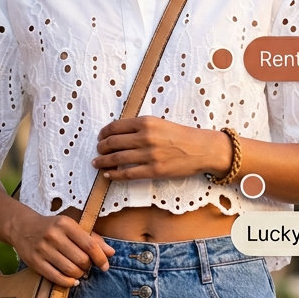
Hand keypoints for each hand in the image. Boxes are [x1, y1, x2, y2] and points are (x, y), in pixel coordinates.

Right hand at [9, 206, 114, 286]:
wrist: (22, 227)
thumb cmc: (52, 228)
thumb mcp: (72, 227)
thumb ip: (92, 239)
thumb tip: (111, 253)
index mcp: (65, 224)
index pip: (89, 245)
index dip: (100, 258)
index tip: (104, 266)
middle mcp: (53, 236)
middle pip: (81, 260)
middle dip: (87, 266)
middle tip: (86, 266)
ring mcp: (43, 249)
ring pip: (70, 270)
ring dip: (79, 275)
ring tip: (78, 272)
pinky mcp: (35, 262)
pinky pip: (56, 277)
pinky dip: (68, 282)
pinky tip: (72, 280)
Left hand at [94, 117, 230, 179]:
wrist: (202, 149)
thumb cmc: (182, 136)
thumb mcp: (160, 123)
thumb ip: (141, 127)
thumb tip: (119, 134)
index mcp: (146, 122)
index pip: (116, 127)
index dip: (104, 133)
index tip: (100, 137)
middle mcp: (145, 137)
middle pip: (113, 143)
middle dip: (101, 148)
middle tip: (97, 151)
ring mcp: (149, 155)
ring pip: (117, 158)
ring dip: (103, 162)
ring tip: (97, 163)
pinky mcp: (154, 170)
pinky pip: (128, 173)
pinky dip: (115, 174)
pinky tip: (108, 175)